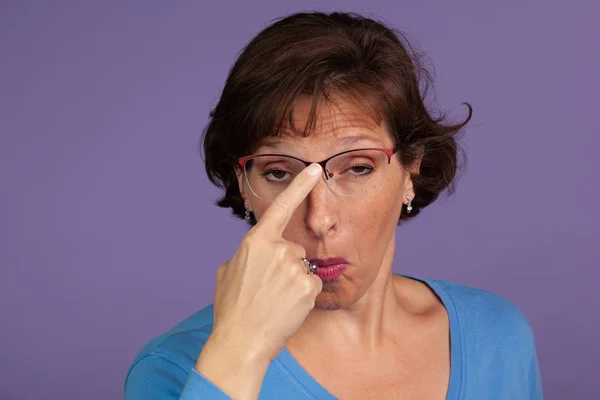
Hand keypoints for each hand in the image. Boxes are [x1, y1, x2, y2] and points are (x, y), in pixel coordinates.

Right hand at [210, 163, 323, 362]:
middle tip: (268, 289)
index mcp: (255, 241)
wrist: (240, 342)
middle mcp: (277, 249)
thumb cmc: (231, 309)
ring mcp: (294, 267)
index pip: (281, 207)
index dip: (300, 185)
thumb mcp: (226, 272)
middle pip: (295, 248)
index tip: (315, 169)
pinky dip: (303, 296)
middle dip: (287, 265)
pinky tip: (287, 308)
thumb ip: (246, 254)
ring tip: (275, 300)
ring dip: (295, 281)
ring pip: (303, 267)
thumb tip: (256, 254)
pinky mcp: (308, 286)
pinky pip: (312, 285)